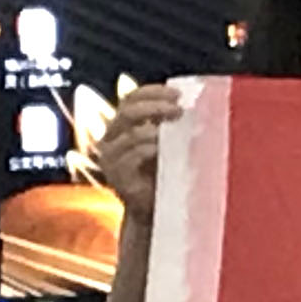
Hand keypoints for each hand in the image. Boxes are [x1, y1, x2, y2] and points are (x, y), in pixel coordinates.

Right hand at [94, 81, 186, 216]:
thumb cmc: (164, 171)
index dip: (153, 92)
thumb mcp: (166, 141)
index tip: (178, 95)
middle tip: (179, 111)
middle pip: (128, 111)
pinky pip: (133, 155)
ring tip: (177, 129)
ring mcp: (111, 158)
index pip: (131, 98)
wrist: (154, 209)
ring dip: (157, 129)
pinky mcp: (116, 176)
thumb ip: (168, 121)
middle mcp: (110, 138)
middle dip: (156, 107)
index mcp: (121, 125)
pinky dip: (151, 149)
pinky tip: (164, 149)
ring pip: (131, 133)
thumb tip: (190, 101)